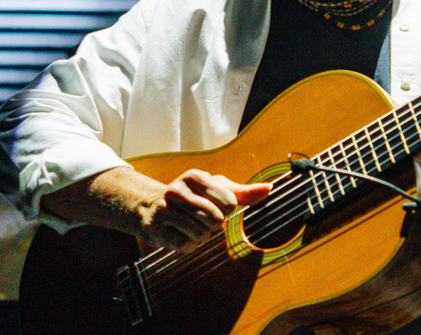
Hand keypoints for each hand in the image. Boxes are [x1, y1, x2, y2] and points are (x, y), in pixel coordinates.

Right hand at [40, 166, 270, 251]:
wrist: (150, 206)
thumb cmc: (193, 197)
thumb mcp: (216, 189)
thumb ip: (243, 191)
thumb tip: (270, 188)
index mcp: (194, 176)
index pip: (228, 200)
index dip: (228, 208)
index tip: (221, 206)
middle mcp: (176, 190)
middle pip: (215, 219)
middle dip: (214, 224)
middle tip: (206, 220)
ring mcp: (164, 209)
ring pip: (199, 233)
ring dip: (201, 236)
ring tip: (194, 228)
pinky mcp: (155, 228)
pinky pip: (184, 245)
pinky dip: (188, 245)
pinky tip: (182, 235)